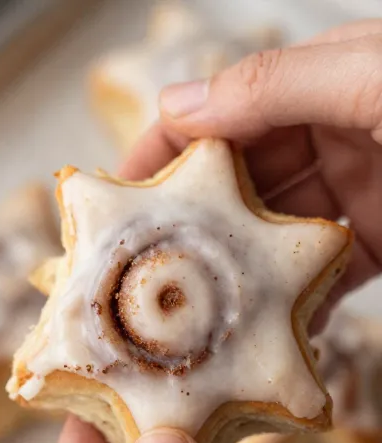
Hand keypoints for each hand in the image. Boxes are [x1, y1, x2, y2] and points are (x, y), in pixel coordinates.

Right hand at [123, 21, 381, 304]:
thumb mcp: (369, 80)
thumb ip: (276, 87)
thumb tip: (178, 105)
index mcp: (324, 79)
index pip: (225, 111)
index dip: (168, 149)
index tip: (117, 194)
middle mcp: (336, 133)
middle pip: (241, 182)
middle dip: (193, 222)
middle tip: (142, 269)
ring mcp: (359, 190)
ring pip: (275, 237)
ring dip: (236, 272)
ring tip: (189, 312)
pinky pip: (325, 281)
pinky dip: (294, 308)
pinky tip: (258, 331)